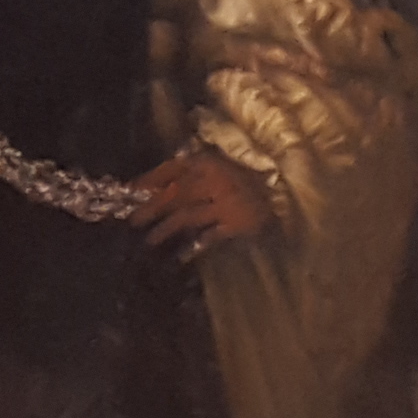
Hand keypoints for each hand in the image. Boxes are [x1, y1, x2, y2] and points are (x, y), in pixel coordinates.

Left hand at [127, 146, 268, 256]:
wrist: (286, 193)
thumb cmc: (252, 177)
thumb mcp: (222, 164)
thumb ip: (195, 169)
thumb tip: (158, 184)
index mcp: (209, 161)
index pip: (172, 168)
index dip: (150, 179)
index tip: (131, 191)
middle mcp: (215, 180)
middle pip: (175, 194)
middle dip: (152, 207)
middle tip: (132, 220)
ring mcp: (226, 203)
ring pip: (187, 216)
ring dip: (165, 228)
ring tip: (149, 240)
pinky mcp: (236, 224)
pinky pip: (209, 236)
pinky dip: (194, 246)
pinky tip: (181, 256)